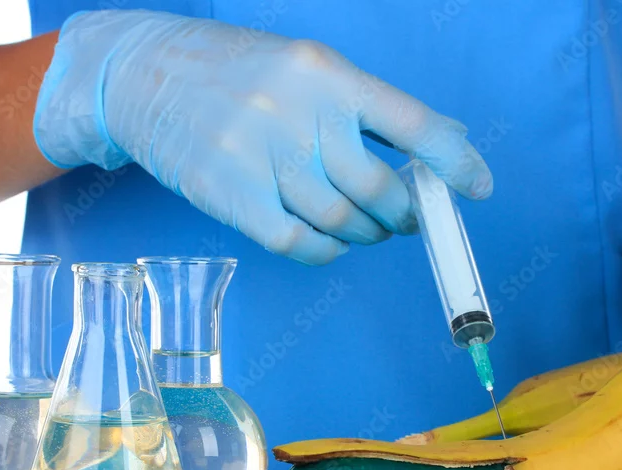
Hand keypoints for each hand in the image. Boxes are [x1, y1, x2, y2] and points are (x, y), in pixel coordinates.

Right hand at [33, 10, 491, 264]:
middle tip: (405, 216)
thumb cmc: (237, 72)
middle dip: (405, 213)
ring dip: (367, 234)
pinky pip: (300, 244)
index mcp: (328, 74)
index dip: (455, 162)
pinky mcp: (232, 199)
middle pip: (380, 190)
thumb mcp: (306, 67)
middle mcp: (300, 115)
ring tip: (365, 226)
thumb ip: (367, 107)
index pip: (413, 124)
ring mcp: (263, 159)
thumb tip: (443, 142)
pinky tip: (327, 240)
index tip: (479, 187)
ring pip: (343, 222)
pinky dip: (326, 251)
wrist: (142, 75)